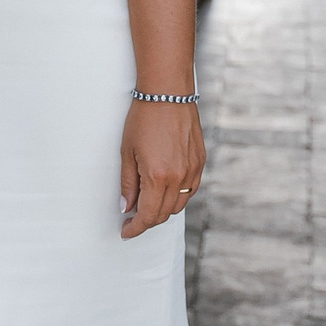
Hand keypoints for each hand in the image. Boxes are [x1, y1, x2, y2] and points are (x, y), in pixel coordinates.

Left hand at [120, 99, 204, 237]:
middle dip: (147, 221)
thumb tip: (127, 206)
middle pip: (164, 214)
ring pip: (179, 205)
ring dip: (162, 210)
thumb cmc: (143, 119)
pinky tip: (165, 191)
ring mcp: (192, 170)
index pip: (148, 215)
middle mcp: (179, 178)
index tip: (126, 231)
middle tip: (132, 219)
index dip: (136, 228)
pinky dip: (177, 197)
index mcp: (158, 177)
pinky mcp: (200, 162)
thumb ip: (128, 183)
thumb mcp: (127, 152)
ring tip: (146, 204)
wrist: (168, 93)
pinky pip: (190, 191)